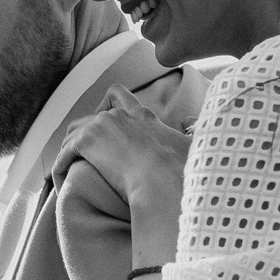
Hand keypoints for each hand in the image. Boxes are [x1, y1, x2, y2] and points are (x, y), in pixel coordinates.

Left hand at [50, 86, 187, 263]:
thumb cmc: (184, 175)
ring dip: (69, 151)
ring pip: (74, 133)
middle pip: (93, 113)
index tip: (105, 120)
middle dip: (85, 131)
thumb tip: (221, 146)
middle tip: (81, 154)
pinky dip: (59, 168)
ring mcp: (103, 125)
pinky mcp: (87, 141)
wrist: (166, 182)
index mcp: (145, 118)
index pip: (120, 96)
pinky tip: (58, 182)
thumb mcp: (196, 156)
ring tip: (66, 169)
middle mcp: (122, 116)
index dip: (109, 106)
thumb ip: (197, 147)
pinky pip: (64, 154)